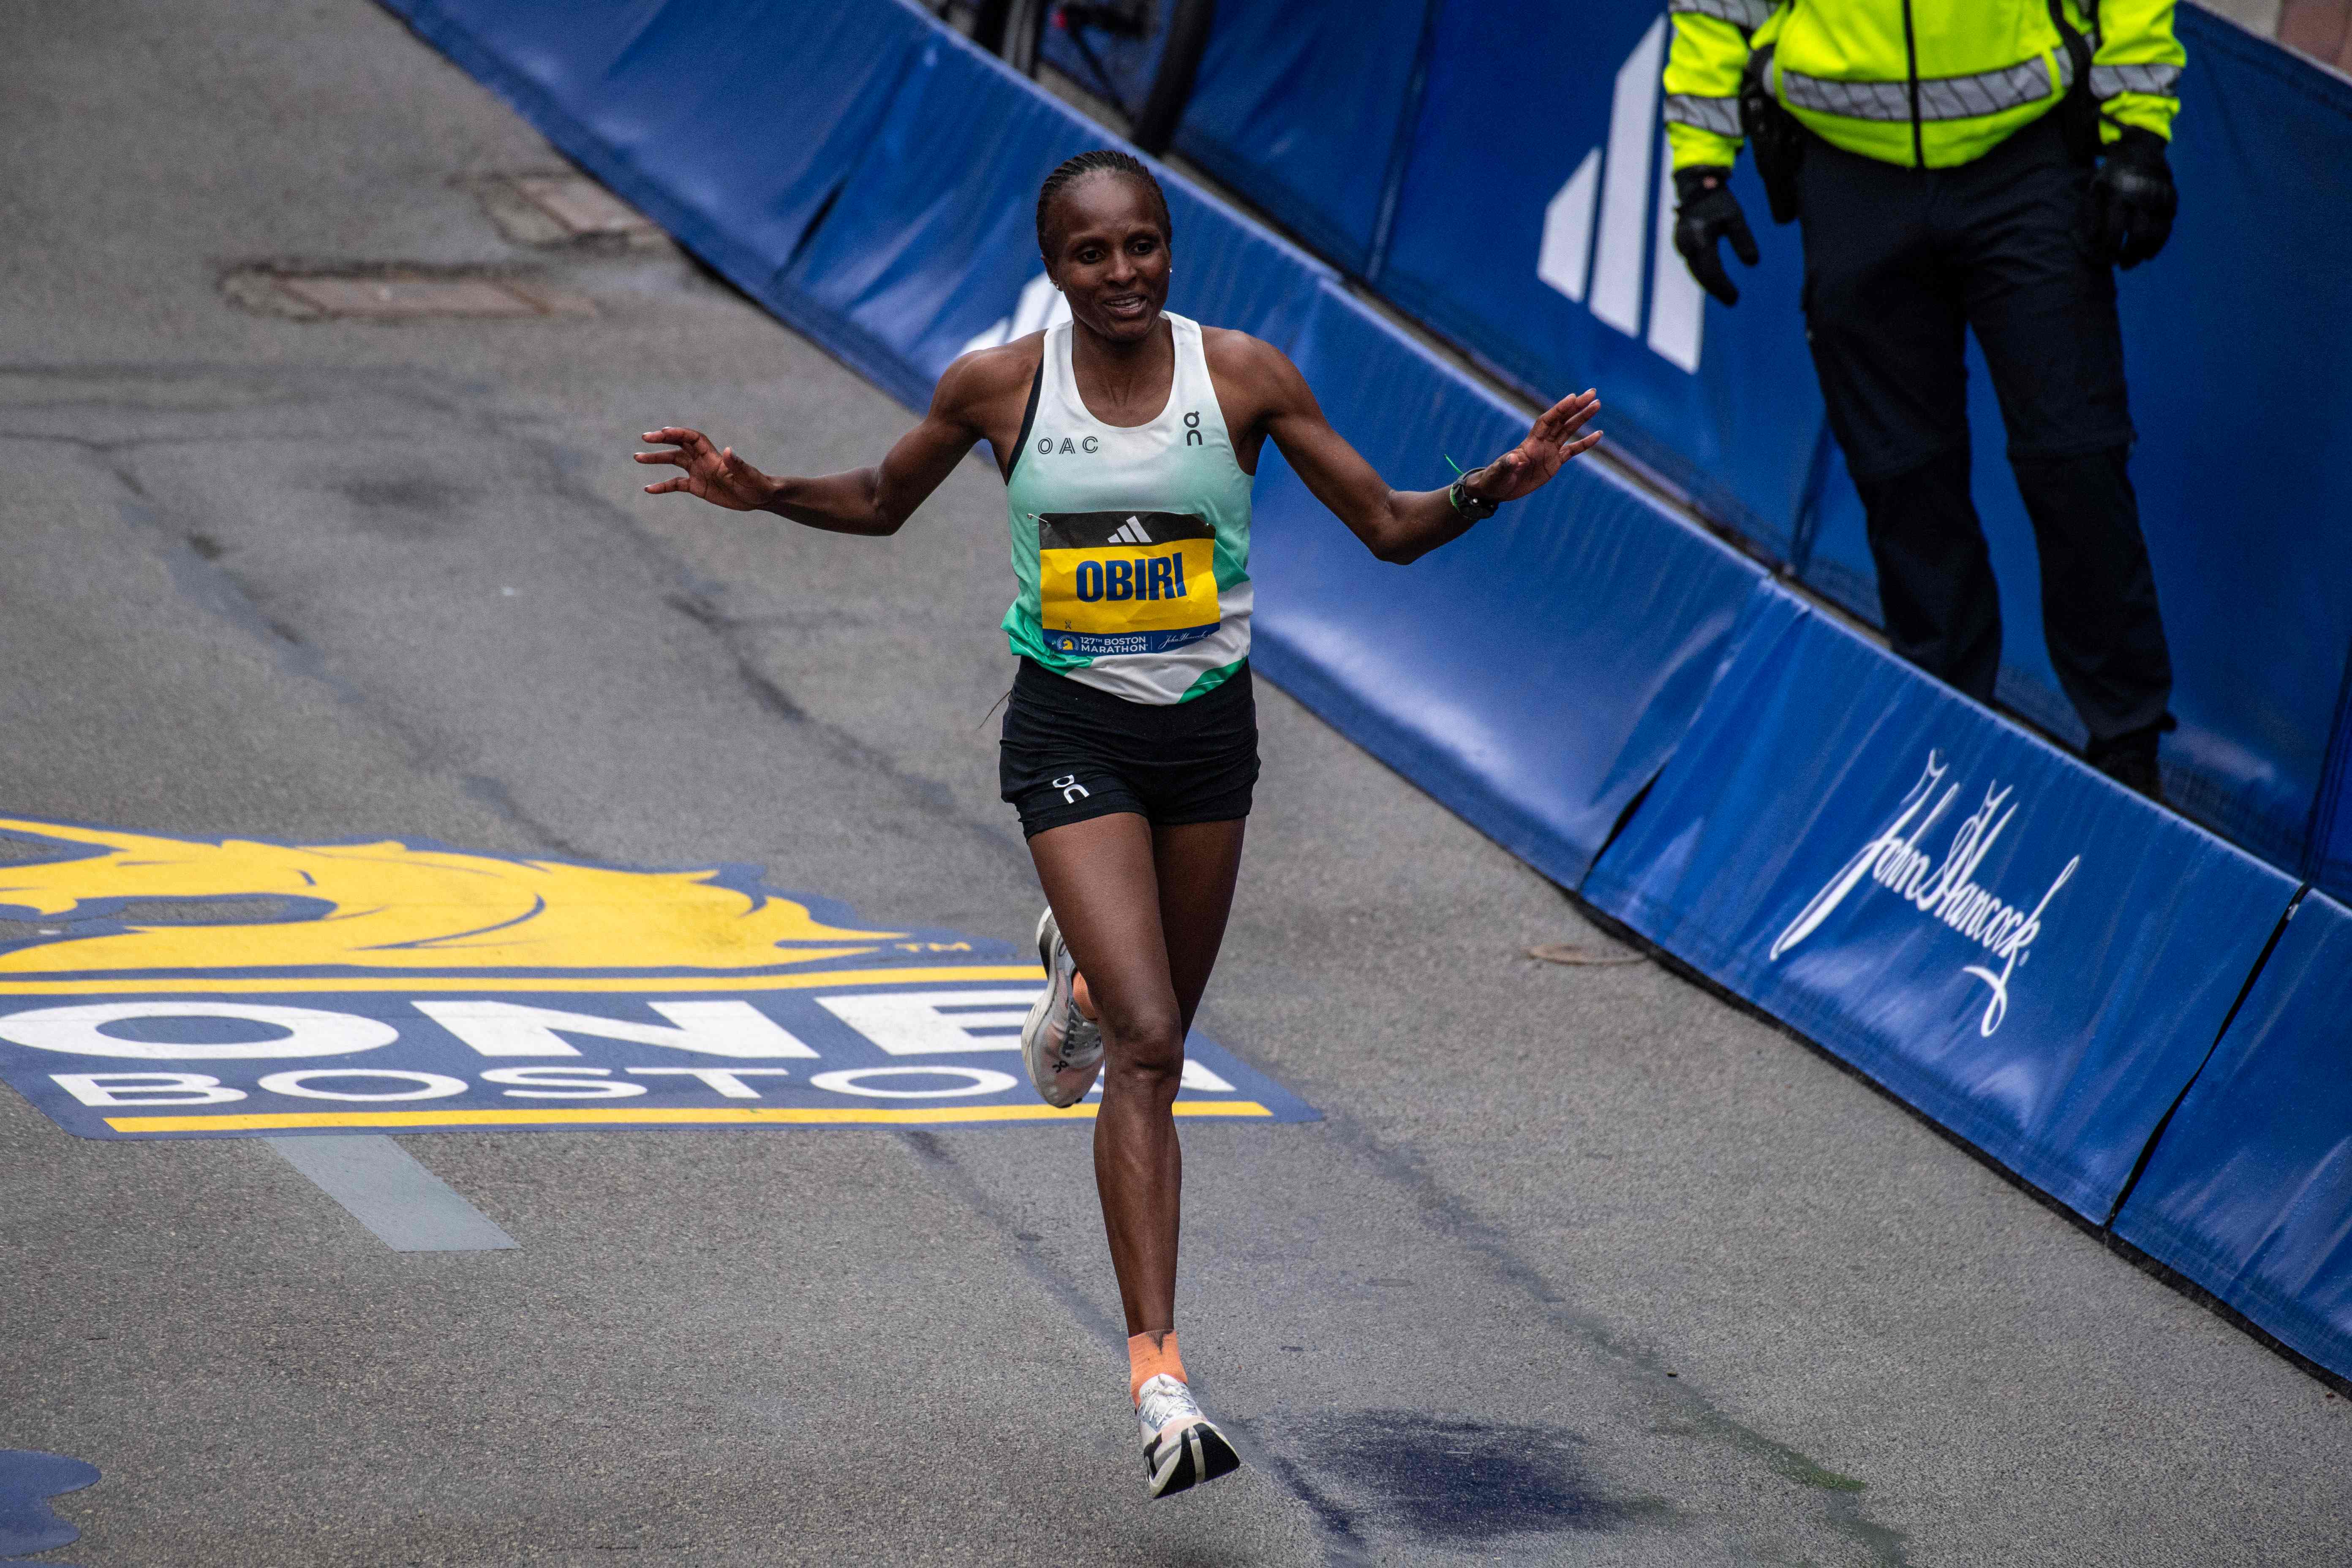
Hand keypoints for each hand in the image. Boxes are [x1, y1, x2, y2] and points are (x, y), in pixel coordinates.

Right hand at [634, 427, 776, 510]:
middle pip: (678, 445)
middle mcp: (703, 460)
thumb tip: (730, 451)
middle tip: (644, 438)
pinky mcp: (697, 487)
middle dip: (662, 441)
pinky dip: (662, 486)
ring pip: (673, 461)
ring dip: (656, 458)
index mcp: (713, 455)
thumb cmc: (756, 485)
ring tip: (637, 457)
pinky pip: (675, 484)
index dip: (678, 433)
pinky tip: (648, 488)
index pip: (692, 438)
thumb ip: (738, 464)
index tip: (663, 433)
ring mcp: (698, 472)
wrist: (759, 498)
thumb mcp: (748, 476)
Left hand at [1461, 389, 1602, 505]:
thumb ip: (1507, 465)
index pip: (1547, 421)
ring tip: (1597, 405)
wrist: (1498, 489)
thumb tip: (1513, 459)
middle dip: (1576, 406)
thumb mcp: (1500, 473)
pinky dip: (1585, 443)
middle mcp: (1541, 443)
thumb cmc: (1495, 479)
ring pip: (1569, 430)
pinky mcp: (1554, 463)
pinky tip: (1598, 434)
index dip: (1559, 409)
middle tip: (1592, 393)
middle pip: (1562, 420)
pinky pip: (1573, 450)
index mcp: (1530, 443)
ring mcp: (1549, 451)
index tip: (1573, 398)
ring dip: (1583, 418)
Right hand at [1672, 167, 1758, 306]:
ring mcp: (1680, 244)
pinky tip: (1713, 278)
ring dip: (1709, 283)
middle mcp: (1687, 244)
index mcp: (1701, 238)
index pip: (1712, 271)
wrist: (1695, 186)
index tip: (1735, 298)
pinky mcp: (1680, 244)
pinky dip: (1703, 272)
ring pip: (1695, 271)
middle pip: (1701, 275)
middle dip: (1716, 289)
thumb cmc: (1718, 201)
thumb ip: (1743, 239)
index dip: (1723, 287)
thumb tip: (1752, 263)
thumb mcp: (1735, 217)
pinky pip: (1692, 263)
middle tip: (1732, 300)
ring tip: (1724, 292)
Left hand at [2081, 129, 2175, 269]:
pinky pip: (2167, 228)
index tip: (2106, 258)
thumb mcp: (2095, 188)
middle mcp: (2143, 195)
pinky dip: (2157, 244)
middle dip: (2129, 254)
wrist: (2141, 150)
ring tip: (2131, 262)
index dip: (2111, 248)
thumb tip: (2093, 240)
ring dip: (2143, 253)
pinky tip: (2147, 254)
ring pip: (2157, 234)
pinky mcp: (2172, 200)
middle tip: (2120, 264)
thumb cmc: (2112, 176)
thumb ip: (2091, 214)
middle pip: (2139, 234)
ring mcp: (2161, 197)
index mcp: (2120, 192)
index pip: (2115, 228)